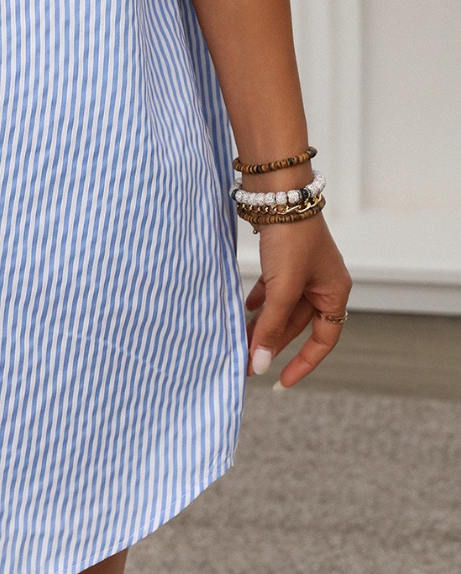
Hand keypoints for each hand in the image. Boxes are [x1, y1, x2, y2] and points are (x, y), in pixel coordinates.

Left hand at [244, 215, 351, 386]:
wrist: (277, 192)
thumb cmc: (290, 237)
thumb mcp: (283, 287)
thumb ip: (271, 327)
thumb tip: (257, 365)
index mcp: (334, 292)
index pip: (323, 340)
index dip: (302, 363)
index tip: (279, 382)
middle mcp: (323, 283)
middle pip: (298, 325)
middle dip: (272, 343)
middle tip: (245, 362)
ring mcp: (304, 270)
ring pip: (283, 308)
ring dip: (263, 323)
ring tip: (239, 340)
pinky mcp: (285, 258)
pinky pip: (275, 289)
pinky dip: (261, 300)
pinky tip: (244, 308)